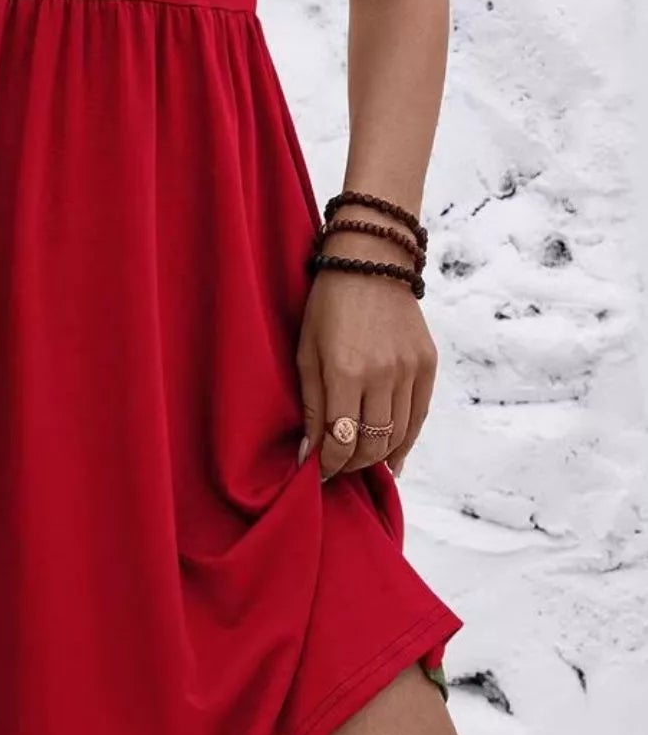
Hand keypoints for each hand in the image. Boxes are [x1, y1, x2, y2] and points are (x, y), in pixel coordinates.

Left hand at [295, 225, 436, 482]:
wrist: (371, 263)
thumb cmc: (327, 306)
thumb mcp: (306, 352)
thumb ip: (311, 405)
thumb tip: (309, 453)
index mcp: (345, 371)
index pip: (340, 439)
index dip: (328, 463)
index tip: (316, 472)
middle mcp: (383, 374)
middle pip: (372, 443)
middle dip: (351, 464)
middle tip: (336, 468)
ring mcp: (410, 370)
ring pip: (398, 435)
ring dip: (377, 457)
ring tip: (360, 462)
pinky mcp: (428, 364)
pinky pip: (419, 415)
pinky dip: (406, 441)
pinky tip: (393, 458)